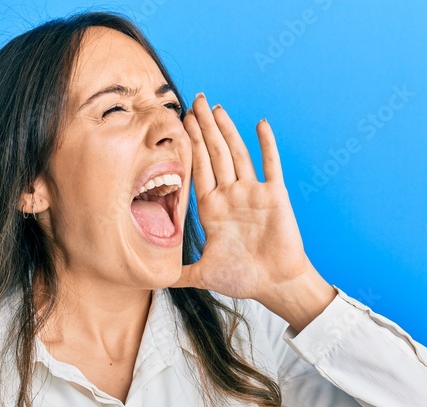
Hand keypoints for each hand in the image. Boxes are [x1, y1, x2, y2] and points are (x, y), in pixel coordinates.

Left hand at [171, 93, 333, 326]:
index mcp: (212, 209)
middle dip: (203, 129)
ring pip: (237, 154)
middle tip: (194, 101)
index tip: (179, 124)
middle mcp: (230, 196)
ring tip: (215, 108)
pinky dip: (266, 144)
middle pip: (214, 154)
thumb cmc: (242, 279)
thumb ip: (178, 272)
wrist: (275, 285)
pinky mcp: (274, 196)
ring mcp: (252, 193)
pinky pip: (270, 165)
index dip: (189, 147)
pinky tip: (259, 124)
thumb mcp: (202, 274)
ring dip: (226, 131)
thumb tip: (150, 280)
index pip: (197, 170)